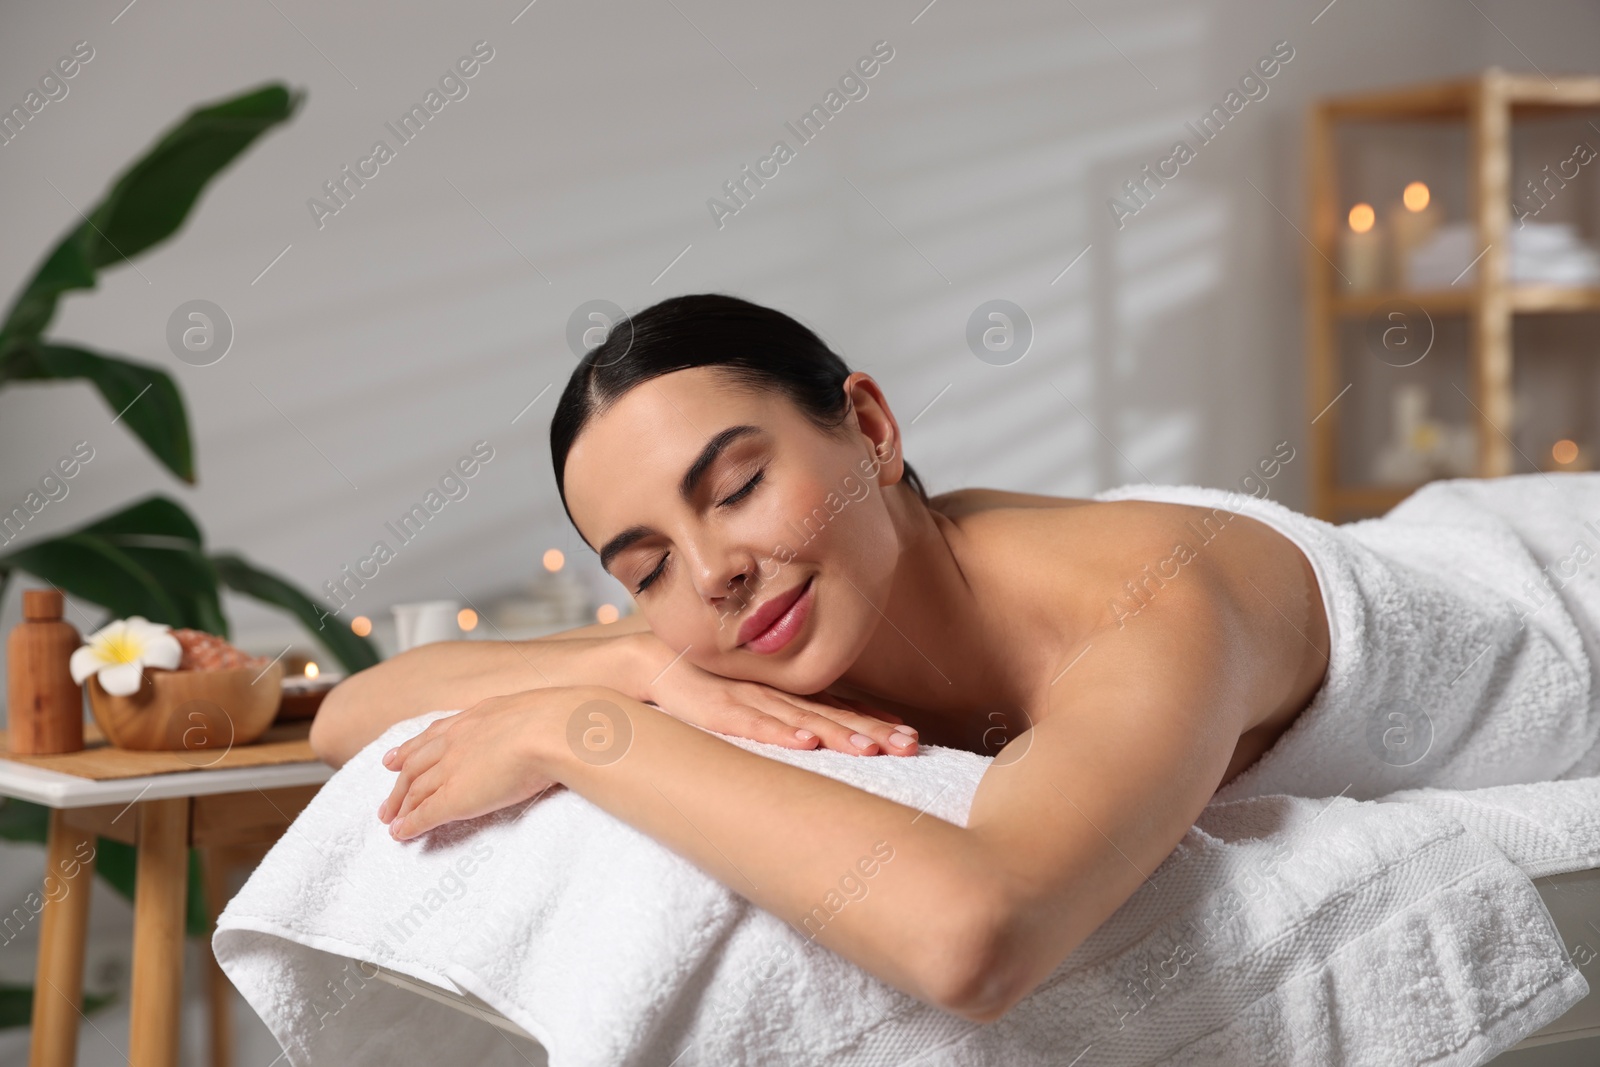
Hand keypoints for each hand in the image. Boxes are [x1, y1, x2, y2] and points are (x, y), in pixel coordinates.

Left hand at [377, 690, 563, 839]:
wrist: (549, 730)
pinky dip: (409, 825)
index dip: (411, 749)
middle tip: (386, 801)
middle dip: (398, 783)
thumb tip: (546, 724)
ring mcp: (452, 768)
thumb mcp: (534, 711)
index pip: (434, 736)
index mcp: (474, 719)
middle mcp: (456, 741)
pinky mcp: (455, 797)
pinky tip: (399, 834)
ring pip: (415, 790)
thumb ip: (527, 720)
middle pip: (416, 765)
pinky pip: (425, 813)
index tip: (394, 759)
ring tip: (389, 821)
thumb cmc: (555, 721)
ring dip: (399, 806)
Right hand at [645, 658, 918, 756]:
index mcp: (785, 694)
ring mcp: (748, 699)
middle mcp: (775, 694)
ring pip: (802, 720)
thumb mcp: (748, 702)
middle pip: (833, 715)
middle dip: (873, 731)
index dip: (875, 722)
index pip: (840, 708)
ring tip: (872, 750)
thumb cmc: (701, 686)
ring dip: (838, 735)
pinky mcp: (717, 708)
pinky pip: (752, 724)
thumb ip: (781, 717)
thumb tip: (817, 742)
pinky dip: (779, 733)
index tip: (911, 736)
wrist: (649, 661)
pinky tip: (804, 744)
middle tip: (911, 746)